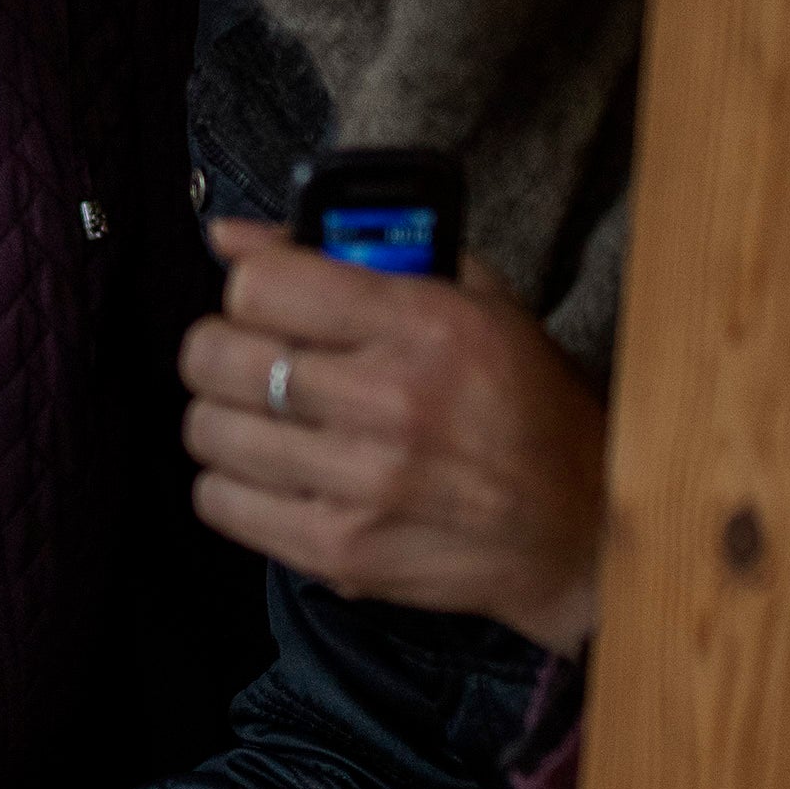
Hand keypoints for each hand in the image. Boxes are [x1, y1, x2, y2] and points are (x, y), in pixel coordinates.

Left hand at [186, 222, 606, 650]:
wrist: (582, 530)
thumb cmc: (527, 407)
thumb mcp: (475, 302)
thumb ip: (358, 254)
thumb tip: (230, 237)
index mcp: (426, 324)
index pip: (261, 284)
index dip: (248, 286)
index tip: (264, 301)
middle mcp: (390, 402)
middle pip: (216, 356)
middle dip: (219, 348)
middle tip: (249, 357)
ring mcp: (362, 483)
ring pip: (206, 429)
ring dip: (223, 416)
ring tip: (264, 417)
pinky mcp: (339, 551)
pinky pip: (218, 502)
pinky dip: (229, 483)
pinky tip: (271, 471)